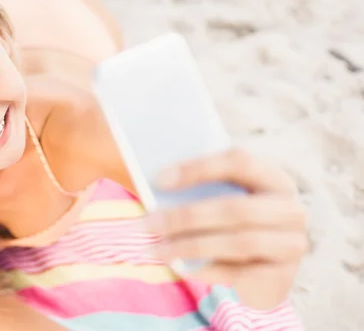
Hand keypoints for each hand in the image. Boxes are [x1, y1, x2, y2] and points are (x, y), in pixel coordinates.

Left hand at [146, 148, 307, 309]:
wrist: (261, 268)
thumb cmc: (228, 219)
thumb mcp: (220, 196)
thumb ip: (198, 187)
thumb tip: (156, 182)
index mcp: (273, 177)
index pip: (238, 161)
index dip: (197, 168)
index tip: (158, 179)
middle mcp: (291, 209)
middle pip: (235, 208)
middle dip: (185, 217)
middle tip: (148, 223)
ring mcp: (291, 245)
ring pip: (238, 243)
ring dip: (190, 246)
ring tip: (156, 249)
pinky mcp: (282, 277)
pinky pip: (239, 273)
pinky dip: (205, 270)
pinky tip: (179, 267)